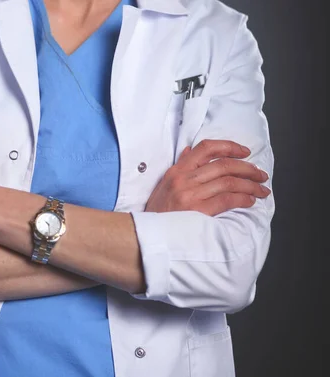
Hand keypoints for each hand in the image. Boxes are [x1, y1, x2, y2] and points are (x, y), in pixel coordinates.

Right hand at [145, 139, 270, 215]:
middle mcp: (183, 179)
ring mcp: (190, 195)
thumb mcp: (163, 185)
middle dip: (248, 169)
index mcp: (176, 171)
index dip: (229, 146)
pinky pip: (227, 200)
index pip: (206, 148)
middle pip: (224, 165)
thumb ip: (179, 167)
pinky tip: (250, 201)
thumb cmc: (157, 212)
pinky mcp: (197, 211)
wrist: (145, 235)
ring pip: (229, 182)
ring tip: (261, 190)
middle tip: (261, 176)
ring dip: (250, 186)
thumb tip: (189, 151)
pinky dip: (243, 199)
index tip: (245, 152)